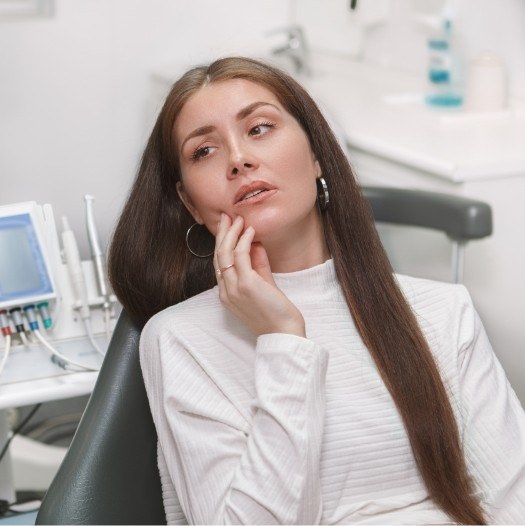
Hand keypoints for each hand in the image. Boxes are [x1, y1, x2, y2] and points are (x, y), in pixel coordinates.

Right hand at [214, 214, 305, 336]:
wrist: (284, 333)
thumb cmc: (275, 312)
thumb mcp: (263, 285)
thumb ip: (258, 265)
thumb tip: (254, 244)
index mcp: (226, 293)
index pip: (219, 263)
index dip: (222, 243)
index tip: (227, 227)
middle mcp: (226, 291)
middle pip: (218, 256)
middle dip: (222, 233)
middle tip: (227, 216)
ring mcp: (234, 288)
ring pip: (225, 253)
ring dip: (231, 233)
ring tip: (238, 219)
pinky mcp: (246, 284)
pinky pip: (240, 255)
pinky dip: (244, 240)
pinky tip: (250, 230)